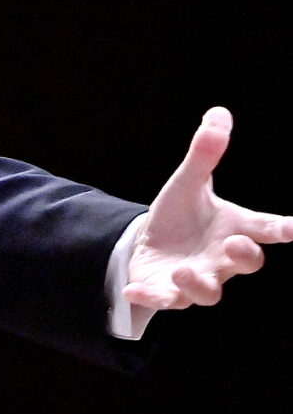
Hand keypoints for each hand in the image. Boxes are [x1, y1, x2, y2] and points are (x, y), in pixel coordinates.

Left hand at [125, 106, 292, 318]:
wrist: (151, 245)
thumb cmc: (181, 216)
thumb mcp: (189, 183)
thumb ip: (205, 154)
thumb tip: (218, 113)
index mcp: (233, 229)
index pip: (264, 228)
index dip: (281, 229)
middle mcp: (221, 259)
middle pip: (245, 264)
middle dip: (244, 256)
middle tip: (236, 244)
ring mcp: (196, 279)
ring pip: (208, 292)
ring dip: (198, 284)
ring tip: (183, 270)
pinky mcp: (166, 292)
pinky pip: (162, 300)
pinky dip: (151, 298)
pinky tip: (134, 291)